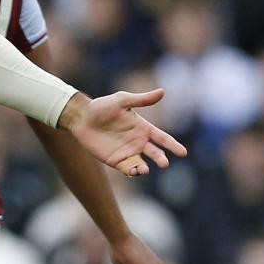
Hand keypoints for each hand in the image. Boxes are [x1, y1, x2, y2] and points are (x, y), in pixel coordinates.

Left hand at [59, 90, 186, 176]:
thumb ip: (141, 99)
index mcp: (143, 128)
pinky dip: (132, 172)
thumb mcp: (121, 100)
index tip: (183, 153)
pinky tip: (134, 172)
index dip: (173, 145)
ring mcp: (128, 152)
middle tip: (164, 163)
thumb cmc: (101, 106)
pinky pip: (128, 169)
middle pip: (155, 153)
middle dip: (161, 159)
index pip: (162, 138)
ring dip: (145, 168)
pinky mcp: (116, 160)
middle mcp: (138, 142)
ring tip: (144, 169)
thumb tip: (162, 92)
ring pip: (142, 164)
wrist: (81, 118)